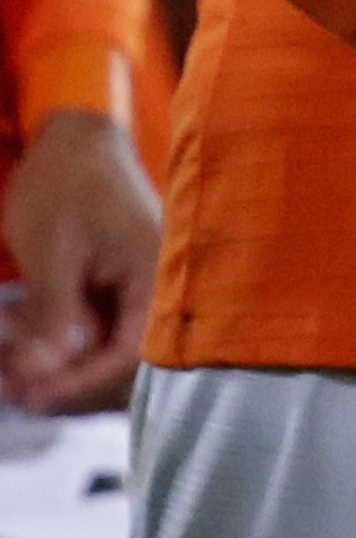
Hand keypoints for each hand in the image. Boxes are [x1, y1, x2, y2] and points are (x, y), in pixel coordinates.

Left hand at [0, 109, 157, 412]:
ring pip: (101, 356)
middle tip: (8, 384)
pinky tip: (16, 326)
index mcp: (158, 276)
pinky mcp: (114, 295)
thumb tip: (40, 376)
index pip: (134, 354)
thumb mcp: (53, 250)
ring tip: (3, 357)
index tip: (32, 395)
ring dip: (52, 365)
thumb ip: (52, 314)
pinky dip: (51, 344)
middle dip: (63, 381)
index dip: (84, 382)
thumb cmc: (68, 185)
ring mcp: (136, 295)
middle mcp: (157, 292)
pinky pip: (89, 337)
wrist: (73, 143)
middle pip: (123, 366)